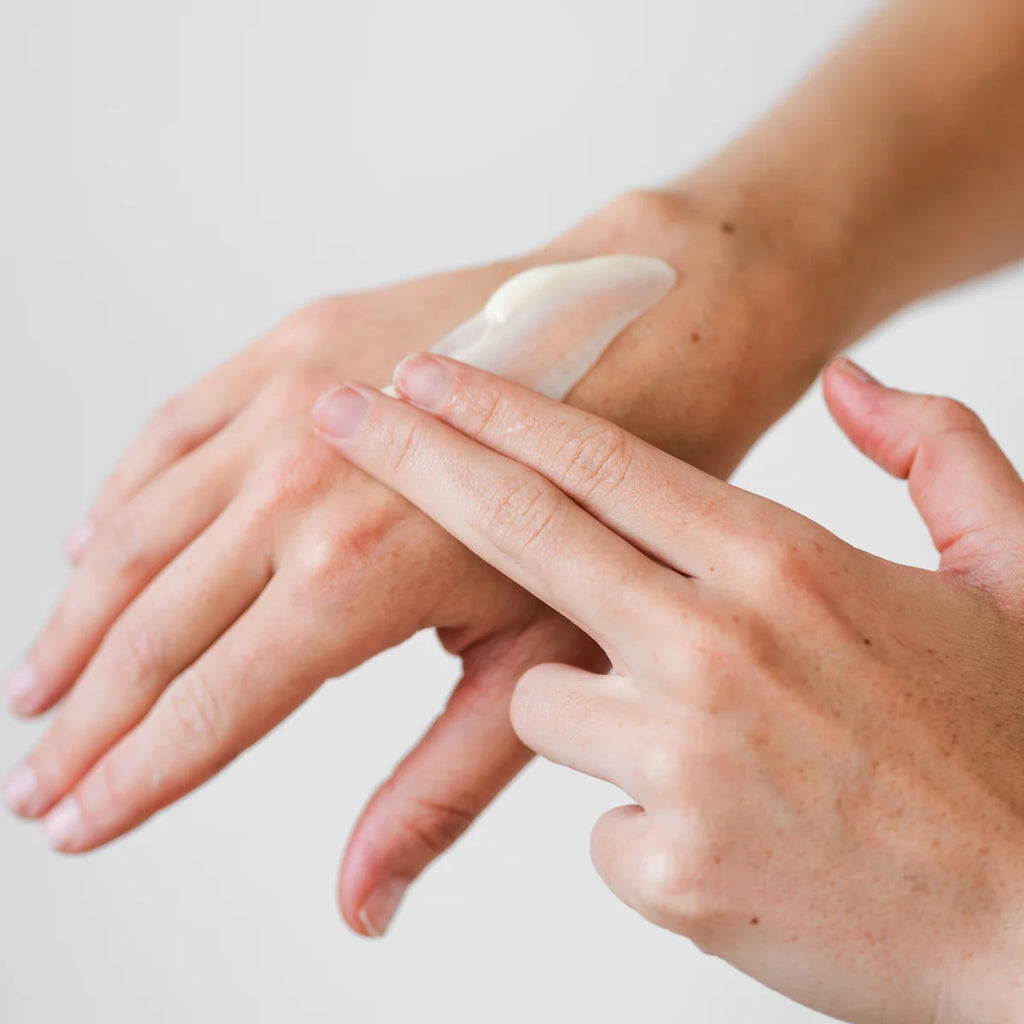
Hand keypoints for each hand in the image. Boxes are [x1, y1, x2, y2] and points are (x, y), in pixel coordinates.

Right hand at [2, 190, 830, 935]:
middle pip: (154, 626)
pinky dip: (124, 495)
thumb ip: (435, 787)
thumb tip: (362, 901)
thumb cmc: (611, 504)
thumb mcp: (534, 660)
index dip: (133, 776)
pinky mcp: (295, 341)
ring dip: (80, 616)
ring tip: (38, 684)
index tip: (74, 822)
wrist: (652, 332)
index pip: (209, 705)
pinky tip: (94, 542)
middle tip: (33, 780)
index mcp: (357, 575)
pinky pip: (174, 428)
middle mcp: (299, 484)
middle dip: (85, 716)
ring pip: (140, 530)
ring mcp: (288, 399)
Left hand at [316, 353, 1023, 1020]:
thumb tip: (856, 383)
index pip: (601, 463)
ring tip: (702, 748)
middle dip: (420, 463)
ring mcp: (684, 758)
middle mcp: (717, 645)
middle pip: (522, 535)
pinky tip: (734, 836)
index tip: (423, 374)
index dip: (499, 410)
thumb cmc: (1020, 746)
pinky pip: (596, 822)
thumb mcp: (1013, 570)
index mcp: (784, 564)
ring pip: (537, 705)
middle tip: (345, 418)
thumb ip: (936, 451)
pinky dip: (641, 823)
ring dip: (587, 714)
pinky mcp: (667, 868)